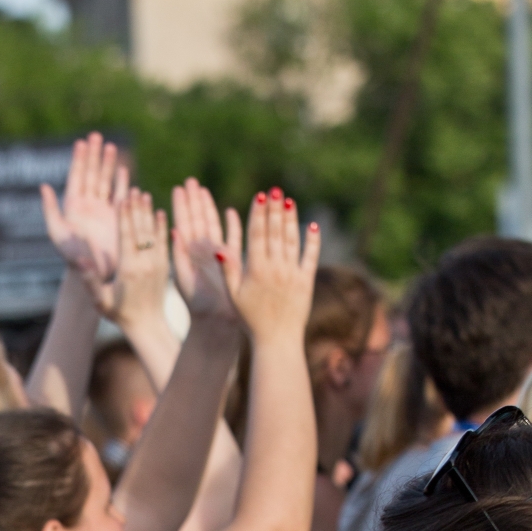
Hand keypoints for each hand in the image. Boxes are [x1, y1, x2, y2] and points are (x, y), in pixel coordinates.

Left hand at [40, 134, 128, 289]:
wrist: (95, 275)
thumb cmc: (73, 259)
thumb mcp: (58, 233)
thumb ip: (50, 210)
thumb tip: (43, 186)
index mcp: (73, 207)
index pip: (76, 178)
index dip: (79, 160)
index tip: (81, 142)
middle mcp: (88, 207)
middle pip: (91, 174)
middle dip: (94, 155)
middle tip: (96, 135)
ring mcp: (103, 212)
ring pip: (106, 181)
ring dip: (108, 164)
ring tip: (111, 146)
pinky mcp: (118, 218)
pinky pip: (120, 196)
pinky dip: (122, 183)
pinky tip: (124, 170)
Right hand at [91, 189, 170, 329]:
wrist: (147, 325)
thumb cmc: (119, 313)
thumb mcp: (100, 300)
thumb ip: (90, 280)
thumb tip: (78, 262)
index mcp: (129, 270)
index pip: (126, 237)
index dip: (125, 216)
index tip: (122, 198)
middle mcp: (146, 264)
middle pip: (141, 230)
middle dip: (137, 209)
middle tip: (134, 190)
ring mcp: (158, 264)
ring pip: (153, 233)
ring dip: (149, 213)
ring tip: (145, 195)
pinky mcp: (165, 266)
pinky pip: (164, 242)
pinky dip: (162, 226)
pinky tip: (161, 213)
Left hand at [171, 179, 240, 323]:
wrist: (215, 325)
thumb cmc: (196, 307)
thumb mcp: (182, 280)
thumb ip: (178, 256)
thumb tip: (173, 230)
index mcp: (187, 255)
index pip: (182, 224)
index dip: (179, 206)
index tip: (177, 188)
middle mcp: (201, 252)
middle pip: (197, 220)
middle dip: (193, 200)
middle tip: (189, 180)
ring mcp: (216, 256)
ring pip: (212, 225)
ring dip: (208, 207)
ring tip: (203, 190)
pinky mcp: (232, 261)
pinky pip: (233, 239)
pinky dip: (232, 225)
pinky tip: (231, 211)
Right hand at [219, 189, 319, 343]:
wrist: (276, 340)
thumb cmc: (250, 319)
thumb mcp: (234, 296)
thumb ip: (229, 271)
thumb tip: (220, 249)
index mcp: (256, 270)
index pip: (257, 235)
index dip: (259, 214)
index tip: (260, 197)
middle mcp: (275, 269)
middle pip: (275, 233)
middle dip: (275, 210)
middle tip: (276, 190)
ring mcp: (293, 274)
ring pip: (292, 240)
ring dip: (291, 219)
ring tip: (289, 201)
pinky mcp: (306, 281)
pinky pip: (310, 256)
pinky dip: (312, 241)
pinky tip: (312, 225)